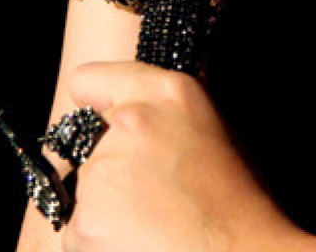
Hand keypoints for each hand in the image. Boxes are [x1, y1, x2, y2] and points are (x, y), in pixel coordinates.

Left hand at [59, 62, 301, 251]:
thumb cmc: (237, 204)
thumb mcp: (212, 132)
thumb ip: (163, 116)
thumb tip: (120, 119)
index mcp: (169, 94)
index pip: (89, 79)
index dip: (96, 107)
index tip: (107, 127)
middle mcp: (131, 122)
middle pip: (88, 149)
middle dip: (112, 172)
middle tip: (157, 195)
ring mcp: (103, 173)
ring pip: (83, 195)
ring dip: (107, 211)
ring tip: (154, 224)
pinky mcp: (85, 222)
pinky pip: (78, 233)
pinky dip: (100, 242)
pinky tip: (141, 242)